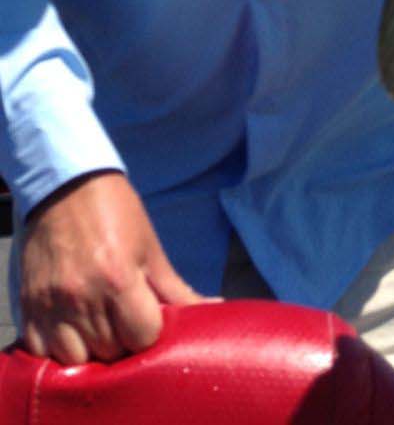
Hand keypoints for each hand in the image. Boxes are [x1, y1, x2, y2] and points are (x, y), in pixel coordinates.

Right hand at [20, 170, 204, 363]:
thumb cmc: (115, 212)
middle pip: (111, 352)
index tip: (148, 319)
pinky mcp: (28, 306)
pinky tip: (70, 332)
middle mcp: (83, 296)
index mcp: (119, 279)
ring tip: (97, 329)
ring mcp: (51, 305)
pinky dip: (57, 350)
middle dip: (123, 343)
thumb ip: (176, 289)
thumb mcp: (150, 248)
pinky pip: (40, 352)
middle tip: (123, 322)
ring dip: (91, 352)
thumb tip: (212, 309)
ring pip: (76, 361)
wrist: (65, 185)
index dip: (149, 332)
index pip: (143, 337)